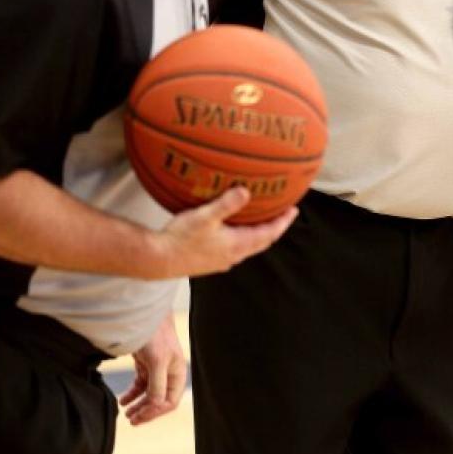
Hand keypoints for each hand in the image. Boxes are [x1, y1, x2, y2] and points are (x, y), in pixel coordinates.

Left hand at [121, 315, 185, 424]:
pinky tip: (123, 400)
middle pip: (159, 400)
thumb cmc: (156, 335)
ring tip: (126, 414)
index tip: (140, 416)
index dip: (156, 412)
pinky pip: (140, 385)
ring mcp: (157, 369)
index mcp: (177, 373)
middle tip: (131, 420)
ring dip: (138, 405)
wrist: (144, 315)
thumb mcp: (157, 361)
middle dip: (146, 411)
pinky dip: (132, 394)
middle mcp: (168, 373)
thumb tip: (156, 406)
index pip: (170, 401)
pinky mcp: (146, 364)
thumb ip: (157, 384)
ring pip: (149, 394)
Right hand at [155, 187, 297, 277]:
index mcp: (237, 245)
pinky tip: (233, 230)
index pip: (269, 234)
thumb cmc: (180, 239)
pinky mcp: (210, 262)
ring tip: (261, 219)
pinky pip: (234, 248)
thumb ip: (226, 204)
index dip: (283, 222)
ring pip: (248, 246)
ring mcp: (222, 260)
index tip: (294, 210)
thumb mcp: (205, 217)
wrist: (158, 260)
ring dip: (258, 233)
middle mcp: (233, 256)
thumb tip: (246, 191)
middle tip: (283, 213)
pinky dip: (242, 237)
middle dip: (274, 227)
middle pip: (262, 241)